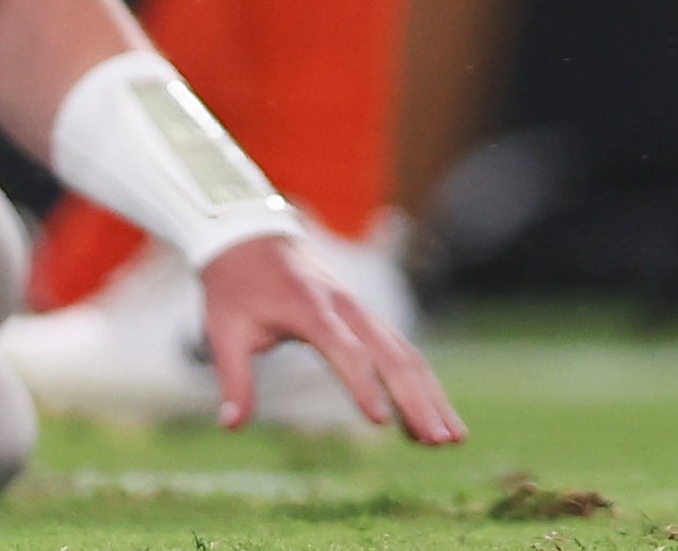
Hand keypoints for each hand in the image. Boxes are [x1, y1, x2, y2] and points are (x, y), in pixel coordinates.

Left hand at [197, 234, 462, 444]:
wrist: (248, 234)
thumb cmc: (234, 285)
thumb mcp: (224, 330)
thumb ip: (234, 379)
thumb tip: (229, 428)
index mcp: (309, 307)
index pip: (343, 349)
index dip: (362, 384)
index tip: (379, 423)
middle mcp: (344, 306)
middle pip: (390, 354)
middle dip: (417, 400)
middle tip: (440, 443)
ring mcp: (359, 310)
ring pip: (405, 354)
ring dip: (430, 396)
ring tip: (453, 440)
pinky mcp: (364, 317)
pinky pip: (399, 352)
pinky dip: (418, 385)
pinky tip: (428, 421)